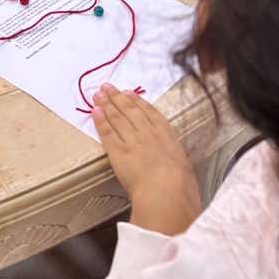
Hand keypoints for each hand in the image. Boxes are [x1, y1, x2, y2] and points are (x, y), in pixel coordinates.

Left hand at [92, 84, 199, 233]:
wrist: (167, 191)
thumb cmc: (181, 186)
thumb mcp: (184, 169)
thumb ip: (176, 164)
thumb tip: (177, 170)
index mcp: (166, 136)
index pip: (150, 113)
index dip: (137, 101)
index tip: (129, 93)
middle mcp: (148, 133)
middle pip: (130, 110)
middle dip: (117, 97)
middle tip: (107, 87)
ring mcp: (132, 140)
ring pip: (117, 117)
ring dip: (106, 104)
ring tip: (98, 94)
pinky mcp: (117, 151)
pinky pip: (106, 132)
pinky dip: (100, 120)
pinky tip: (95, 112)